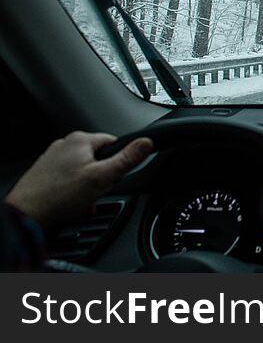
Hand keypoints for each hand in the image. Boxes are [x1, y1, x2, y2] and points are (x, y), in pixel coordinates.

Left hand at [5, 131, 152, 229]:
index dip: (118, 163)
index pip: (114, 143)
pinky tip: (69, 204)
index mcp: (80, 139)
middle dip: (101, 179)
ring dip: (87, 188)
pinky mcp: (44, 173)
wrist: (26, 215)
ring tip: (80, 202)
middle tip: (94, 192)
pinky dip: (72, 192)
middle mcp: (64, 144)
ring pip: (83, 171)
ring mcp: (52, 159)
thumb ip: (127, 159)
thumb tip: (146, 142)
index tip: (112, 177)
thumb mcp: (102, 177)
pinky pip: (68, 180)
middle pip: (98, 159)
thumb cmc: (59, 196)